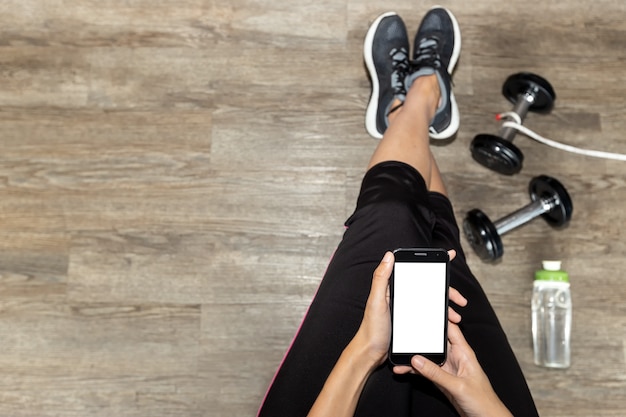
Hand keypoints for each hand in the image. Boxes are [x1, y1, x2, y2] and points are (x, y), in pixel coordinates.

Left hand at [352, 250, 466, 368]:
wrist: (371, 353)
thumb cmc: (372, 328)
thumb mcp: (376, 301)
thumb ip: (381, 278)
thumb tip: (388, 256)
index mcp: (393, 288)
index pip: (416, 271)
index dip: (432, 264)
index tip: (449, 256)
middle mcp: (401, 296)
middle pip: (429, 288)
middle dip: (447, 291)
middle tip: (460, 299)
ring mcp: (407, 309)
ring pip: (432, 303)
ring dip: (446, 307)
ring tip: (455, 316)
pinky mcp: (410, 321)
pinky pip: (429, 315)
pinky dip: (440, 318)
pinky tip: (447, 325)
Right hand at [394, 323, 512, 416]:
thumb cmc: (483, 401)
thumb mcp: (458, 386)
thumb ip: (437, 373)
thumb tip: (417, 360)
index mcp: (464, 352)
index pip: (450, 328)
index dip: (438, 319)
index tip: (423, 312)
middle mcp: (455, 357)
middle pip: (434, 342)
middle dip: (419, 338)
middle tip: (403, 335)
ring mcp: (447, 368)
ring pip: (427, 357)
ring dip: (414, 357)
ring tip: (398, 356)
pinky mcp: (441, 379)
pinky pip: (425, 371)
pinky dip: (414, 370)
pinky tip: (403, 370)